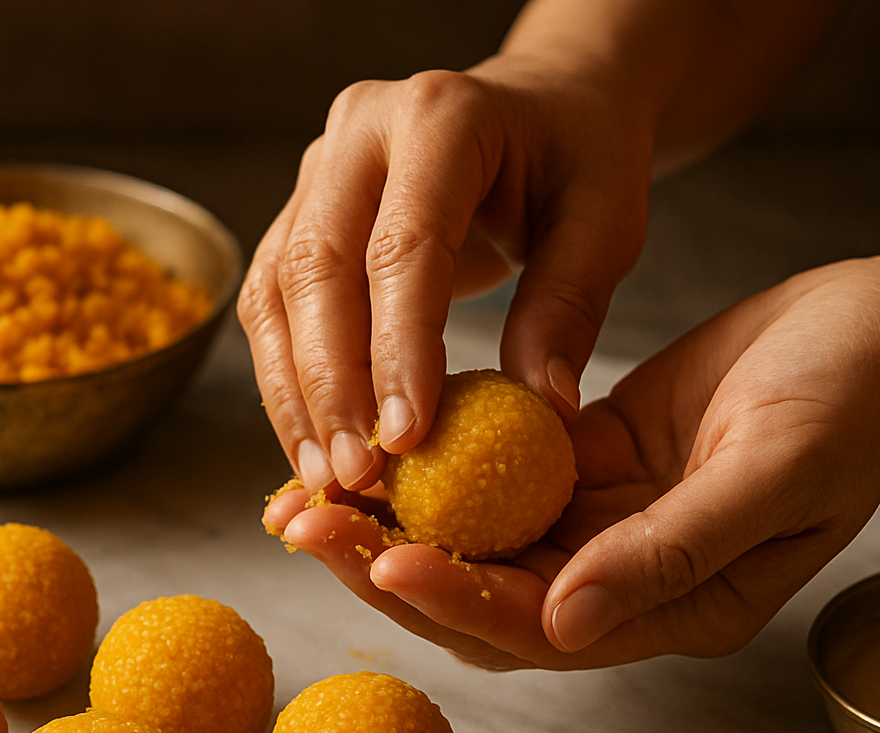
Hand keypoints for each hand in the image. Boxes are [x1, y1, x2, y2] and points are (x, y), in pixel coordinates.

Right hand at [240, 52, 654, 494]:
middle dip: (328, 385)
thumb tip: (544, 407)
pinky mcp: (298, 215)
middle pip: (317, 268)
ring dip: (293, 393)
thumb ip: (570, 306)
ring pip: (276, 292)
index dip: (395, 348)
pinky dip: (286, 381)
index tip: (406, 438)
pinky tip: (312, 444)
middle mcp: (358, 133)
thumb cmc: (579, 157)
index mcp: (440, 116)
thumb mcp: (607, 220)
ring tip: (324, 477)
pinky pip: (272, 306)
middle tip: (353, 475)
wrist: (543, 107)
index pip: (402, 246)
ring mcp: (317, 172)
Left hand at [264, 256, 879, 669]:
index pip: (541, 626)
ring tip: (303, 491)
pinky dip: (433, 462)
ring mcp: (602, 523)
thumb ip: (671, 553)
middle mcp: (624, 579)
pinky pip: (495, 472)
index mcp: (674, 608)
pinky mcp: (588, 462)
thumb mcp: (775, 473)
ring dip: (391, 517)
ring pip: (474, 536)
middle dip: (386, 564)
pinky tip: (371, 435)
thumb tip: (563, 623)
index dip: (458, 599)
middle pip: (483, 593)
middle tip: (300, 525)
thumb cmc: (856, 401)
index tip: (383, 559)